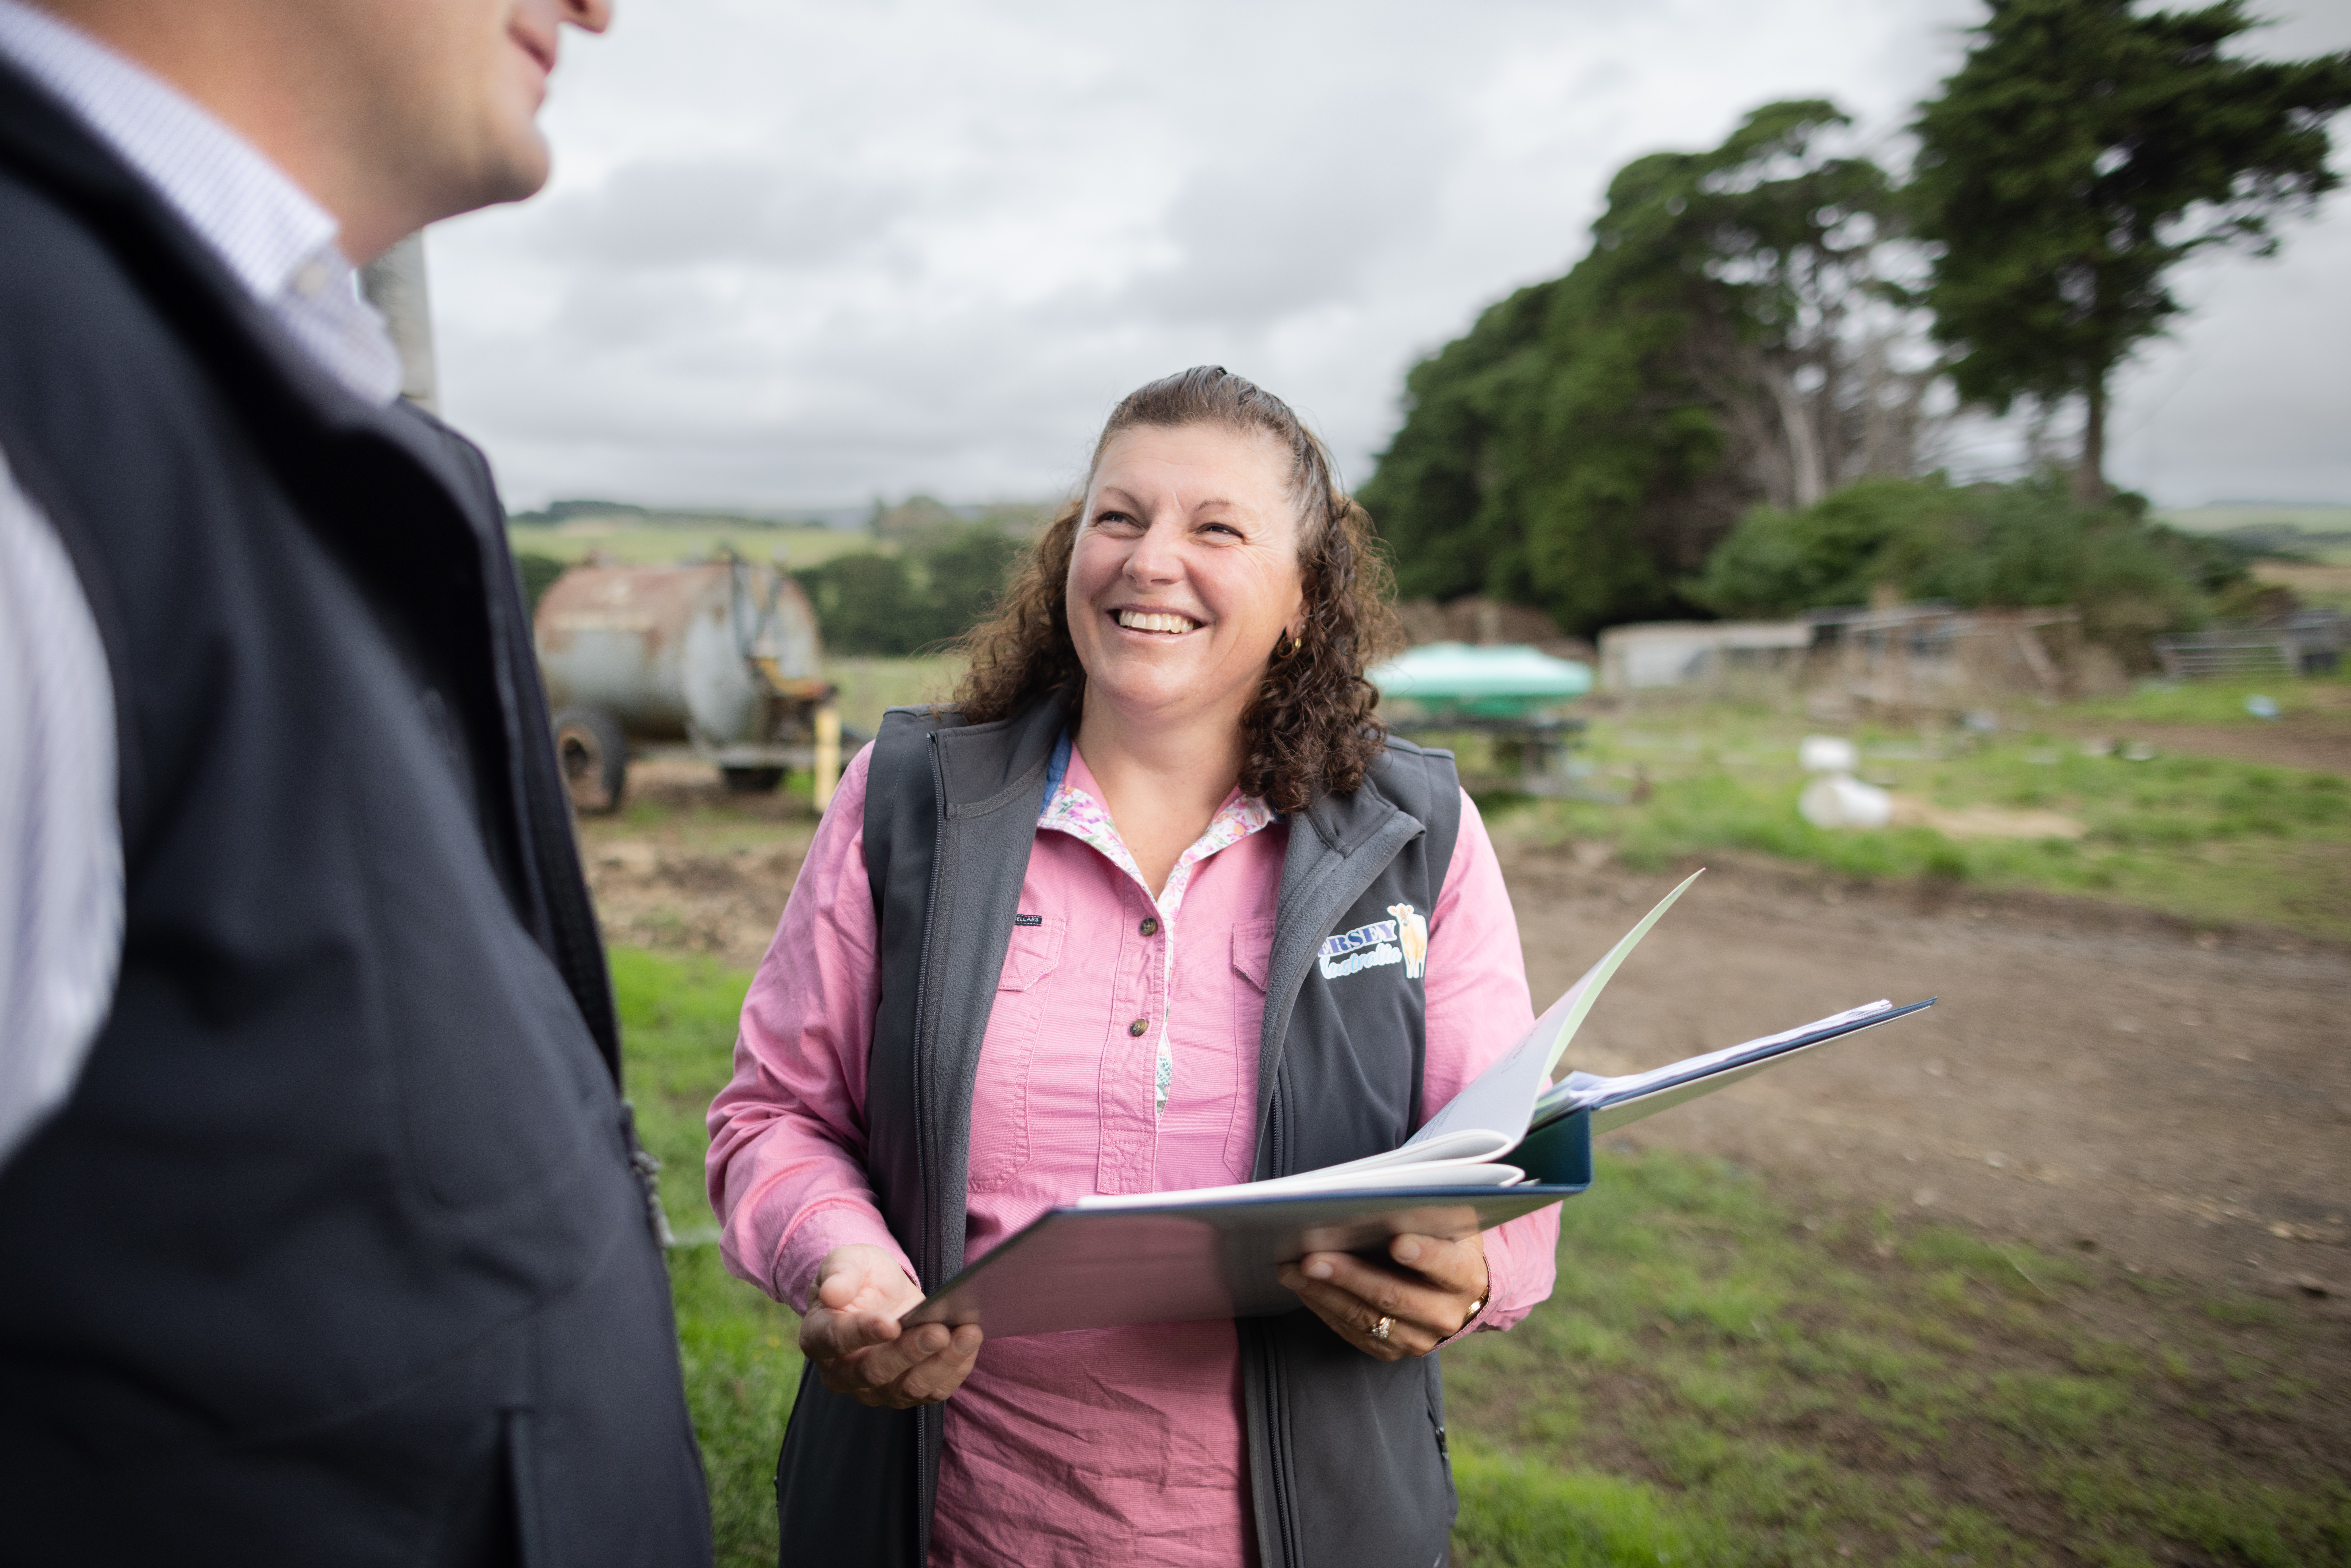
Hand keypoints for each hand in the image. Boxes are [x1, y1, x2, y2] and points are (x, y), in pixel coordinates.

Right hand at [797, 1244, 982, 1407]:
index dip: (863, 1333)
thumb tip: (832, 1294)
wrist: (877, 1294)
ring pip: (908, 1388)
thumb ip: (839, 1273)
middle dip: (910, 1352)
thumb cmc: (858, 1277)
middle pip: (875, 1372)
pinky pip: (932, 1392)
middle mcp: (842, 1373)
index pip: (837, 1340)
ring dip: (941, 1363)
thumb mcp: (847, 1261)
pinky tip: (970, 1346)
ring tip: (968, 1334)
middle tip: (938, 1331)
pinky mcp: (905, 1392)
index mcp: (819, 1337)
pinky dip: (954, 1371)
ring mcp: (875, 1389)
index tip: (890, 1324)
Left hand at [1277, 1231, 1489, 1361]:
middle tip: (1313, 1258)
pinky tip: (1303, 1287)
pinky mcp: (1390, 1351)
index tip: (1397, 1241)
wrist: (1453, 1294)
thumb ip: (1426, 1215)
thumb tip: (1384, 1199)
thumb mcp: (1448, 1224)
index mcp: (1466, 1277)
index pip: (1446, 1266)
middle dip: (1350, 1276)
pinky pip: (1352, 1331)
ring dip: (1324, 1292)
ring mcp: (1417, 1339)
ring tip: (1292, 1269)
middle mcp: (1446, 1315)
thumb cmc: (1443, 1243)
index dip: (1424, 1255)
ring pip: (1365, 1317)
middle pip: (1394, 1296)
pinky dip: (1324, 1307)